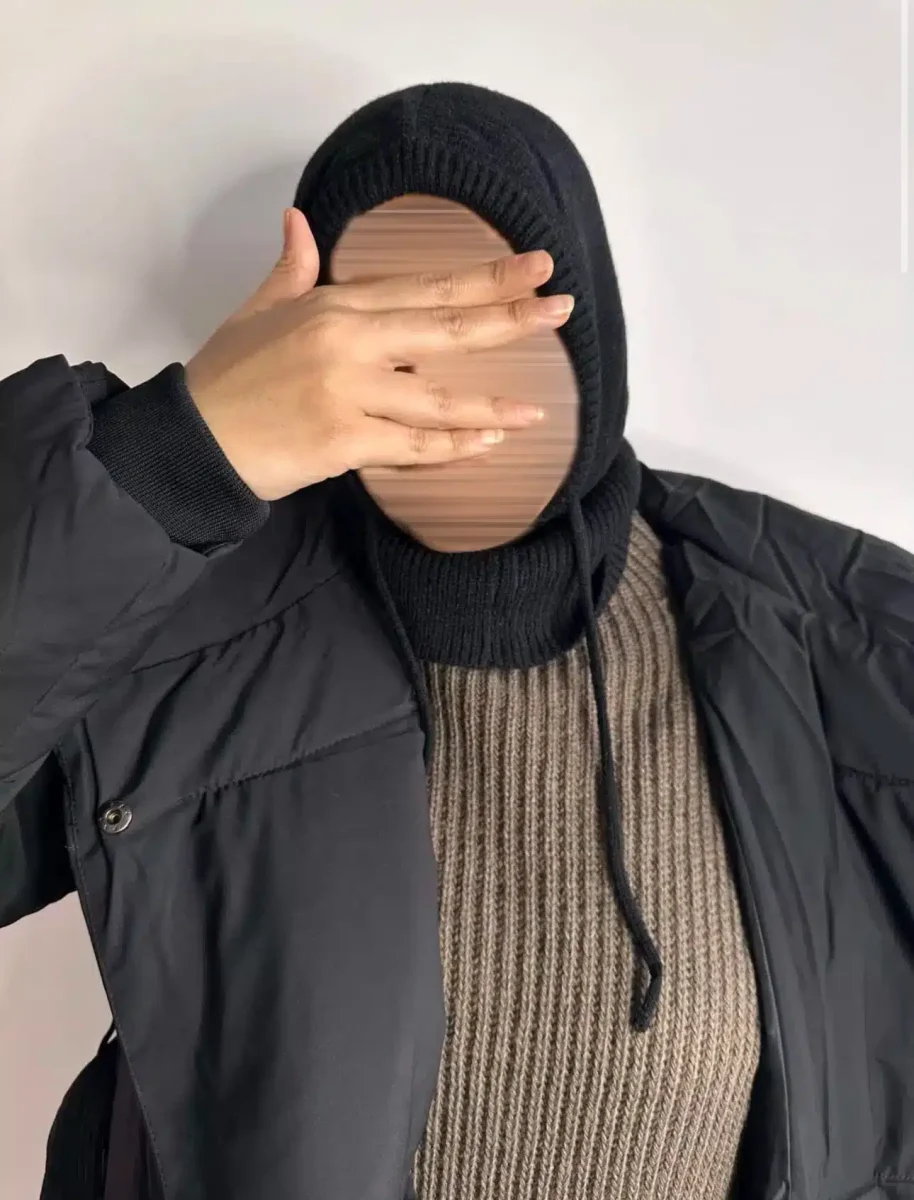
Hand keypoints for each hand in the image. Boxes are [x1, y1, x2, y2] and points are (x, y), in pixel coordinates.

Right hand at [185, 209, 572, 499]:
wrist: (192, 439)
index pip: (425, 287)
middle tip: (562, 308)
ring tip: (536, 411)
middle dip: (510, 317)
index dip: (484, 277)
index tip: (533, 266)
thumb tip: (297, 222)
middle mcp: (347, 342)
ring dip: (492, 405)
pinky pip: (412, 445)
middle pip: (444, 327)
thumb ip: (290, 271)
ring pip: (437, 397)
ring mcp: (347, 392)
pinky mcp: (342, 440)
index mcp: (333, 307)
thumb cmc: (224, 378)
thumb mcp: (256, 312)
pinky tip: (487, 444)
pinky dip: (451, 446)